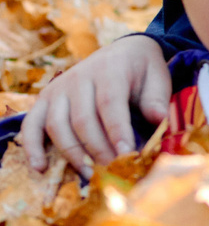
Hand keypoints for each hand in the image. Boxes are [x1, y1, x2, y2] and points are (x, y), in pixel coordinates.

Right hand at [22, 33, 171, 175]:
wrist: (123, 51)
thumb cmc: (142, 71)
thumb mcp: (158, 77)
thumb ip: (156, 98)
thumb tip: (158, 119)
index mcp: (109, 70)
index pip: (110, 104)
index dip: (117, 131)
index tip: (127, 154)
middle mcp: (78, 78)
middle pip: (82, 119)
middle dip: (98, 149)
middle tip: (112, 170)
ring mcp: (58, 89)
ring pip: (57, 125)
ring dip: (72, 153)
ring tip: (90, 174)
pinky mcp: (44, 100)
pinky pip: (31, 124)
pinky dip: (32, 147)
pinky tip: (41, 167)